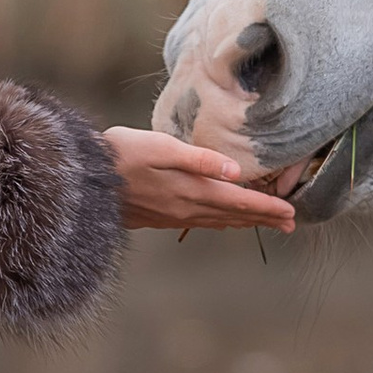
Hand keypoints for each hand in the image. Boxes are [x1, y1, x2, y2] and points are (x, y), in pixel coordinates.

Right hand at [103, 126, 295, 233]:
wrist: (81, 181)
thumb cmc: (119, 155)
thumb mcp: (160, 147)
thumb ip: (199, 159)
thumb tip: (236, 172)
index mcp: (191, 191)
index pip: (240, 202)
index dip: (267, 208)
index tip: (292, 213)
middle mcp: (186, 209)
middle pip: (234, 216)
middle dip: (264, 219)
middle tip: (290, 224)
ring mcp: (172, 215)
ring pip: (218, 222)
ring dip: (244, 223)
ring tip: (265, 224)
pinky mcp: (159, 217)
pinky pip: (200, 223)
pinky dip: (220, 222)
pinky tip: (222, 221)